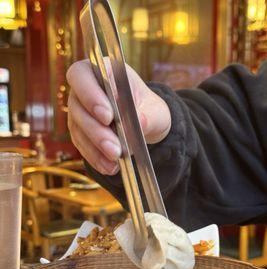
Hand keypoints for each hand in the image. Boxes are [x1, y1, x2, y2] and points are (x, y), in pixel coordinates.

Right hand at [67, 60, 170, 175]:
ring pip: (78, 129)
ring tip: (115, 160)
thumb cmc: (149, 110)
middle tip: (114, 148)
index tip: (108, 116)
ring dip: (96, 147)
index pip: (82, 75)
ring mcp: (79, 113)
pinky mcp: (80, 133)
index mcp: (101, 71)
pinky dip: (96, 158)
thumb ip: (149, 115)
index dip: (90, 94)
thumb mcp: (156, 111)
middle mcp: (83, 90)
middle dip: (97, 130)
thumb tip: (139, 122)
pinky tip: (109, 167)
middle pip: (78, 107)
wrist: (145, 126)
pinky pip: (82, 146)